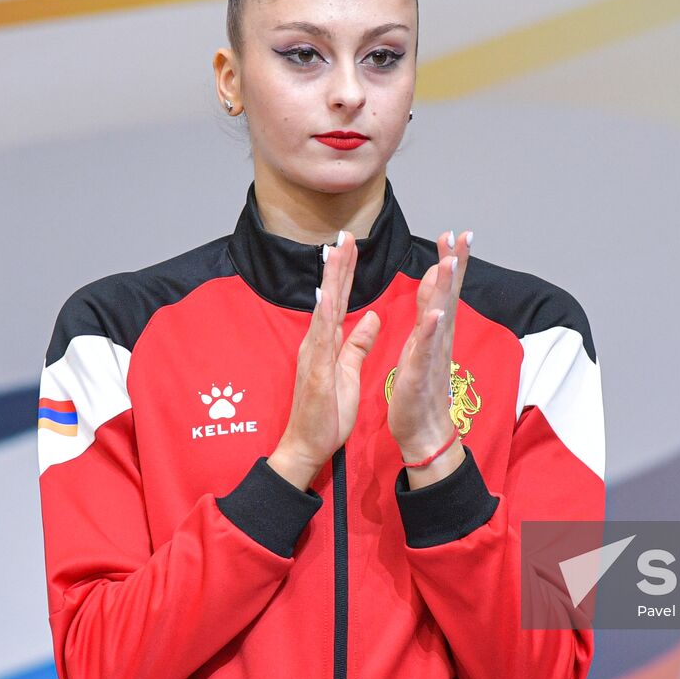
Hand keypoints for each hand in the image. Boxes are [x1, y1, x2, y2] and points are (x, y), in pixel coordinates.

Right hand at [268, 231, 381, 490]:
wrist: (308, 445)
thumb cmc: (328, 412)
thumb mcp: (350, 371)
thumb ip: (358, 343)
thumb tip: (371, 317)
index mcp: (328, 341)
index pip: (340, 298)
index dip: (347, 271)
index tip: (352, 243)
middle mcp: (318, 340)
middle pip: (331, 295)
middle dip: (338, 263)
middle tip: (346, 233)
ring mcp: (314, 353)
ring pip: (324, 308)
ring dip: (331, 279)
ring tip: (337, 251)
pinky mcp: (315, 369)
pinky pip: (322, 338)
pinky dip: (325, 314)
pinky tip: (328, 294)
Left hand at [387, 230, 471, 487]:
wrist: (424, 432)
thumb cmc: (421, 390)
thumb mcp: (421, 343)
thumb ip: (427, 314)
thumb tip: (434, 284)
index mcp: (435, 331)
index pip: (444, 289)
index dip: (452, 261)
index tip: (455, 233)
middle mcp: (439, 339)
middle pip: (448, 295)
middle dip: (456, 265)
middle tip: (462, 235)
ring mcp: (431, 356)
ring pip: (440, 317)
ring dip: (446, 290)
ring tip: (450, 262)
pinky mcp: (419, 375)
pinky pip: (425, 351)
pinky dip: (430, 331)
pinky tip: (434, 313)